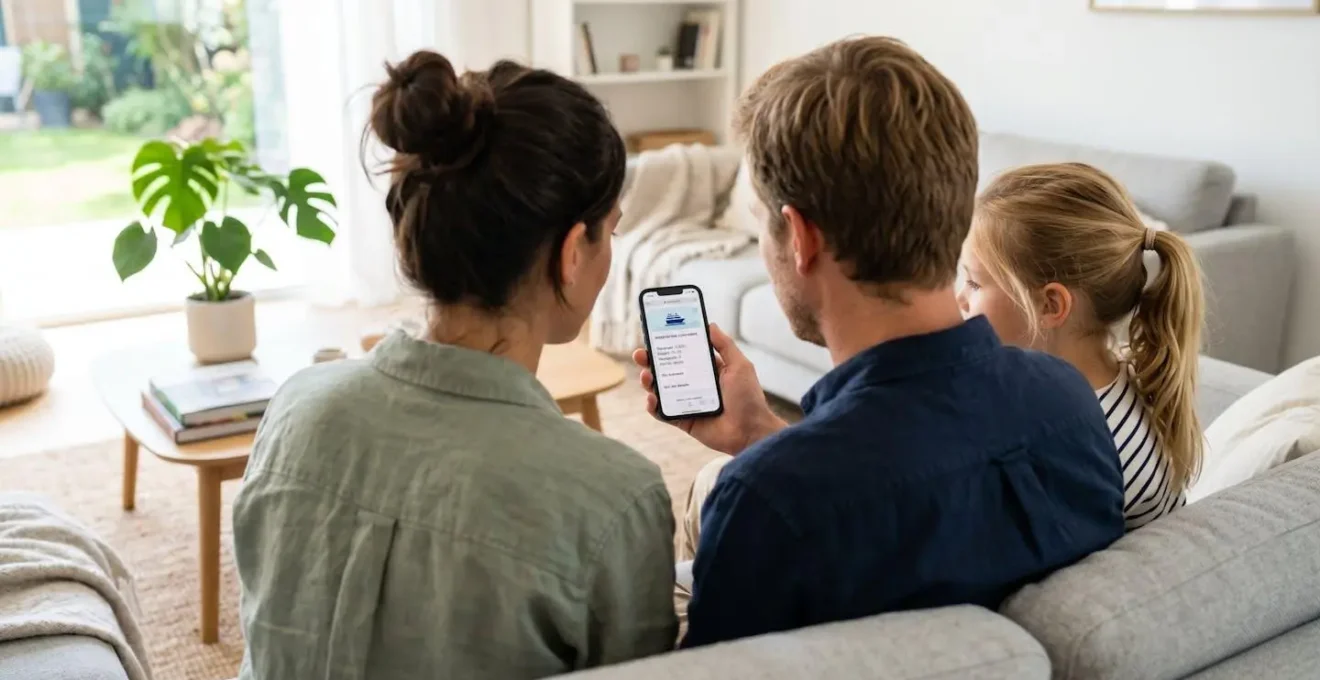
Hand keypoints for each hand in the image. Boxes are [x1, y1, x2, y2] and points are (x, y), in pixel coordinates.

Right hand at [632, 324, 786, 455]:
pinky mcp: (683, 420)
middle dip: (651, 361)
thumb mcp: (739, 365)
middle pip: (666, 370)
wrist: (750, 431)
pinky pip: (663, 412)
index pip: (683, 353)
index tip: (655, 334)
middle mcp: (694, 384)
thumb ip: (724, 345)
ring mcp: (687, 402)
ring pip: (661, 390)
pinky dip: (653, 406)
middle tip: (640, 353)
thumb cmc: (748, 398)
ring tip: (646, 375)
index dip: (668, 344)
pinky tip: (652, 398)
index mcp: (707, 369)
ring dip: (649, 381)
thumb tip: (709, 324)